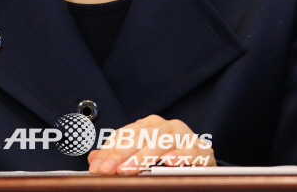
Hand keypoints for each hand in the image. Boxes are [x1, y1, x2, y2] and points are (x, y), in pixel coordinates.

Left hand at [87, 115, 215, 174]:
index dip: (109, 151)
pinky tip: (169, 162)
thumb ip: (119, 156)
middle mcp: (165, 127)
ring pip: (161, 143)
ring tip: (129, 169)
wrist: (203, 162)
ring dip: (144, 157)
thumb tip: (93, 158)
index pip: (125, 136)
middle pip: (140, 138)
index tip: (96, 167)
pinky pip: (189, 151)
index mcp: (149, 125)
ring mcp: (183, 136)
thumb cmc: (169, 157)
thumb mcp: (142, 155)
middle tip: (108, 170)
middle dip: (121, 155)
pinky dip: (179, 156)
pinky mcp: (200, 149)